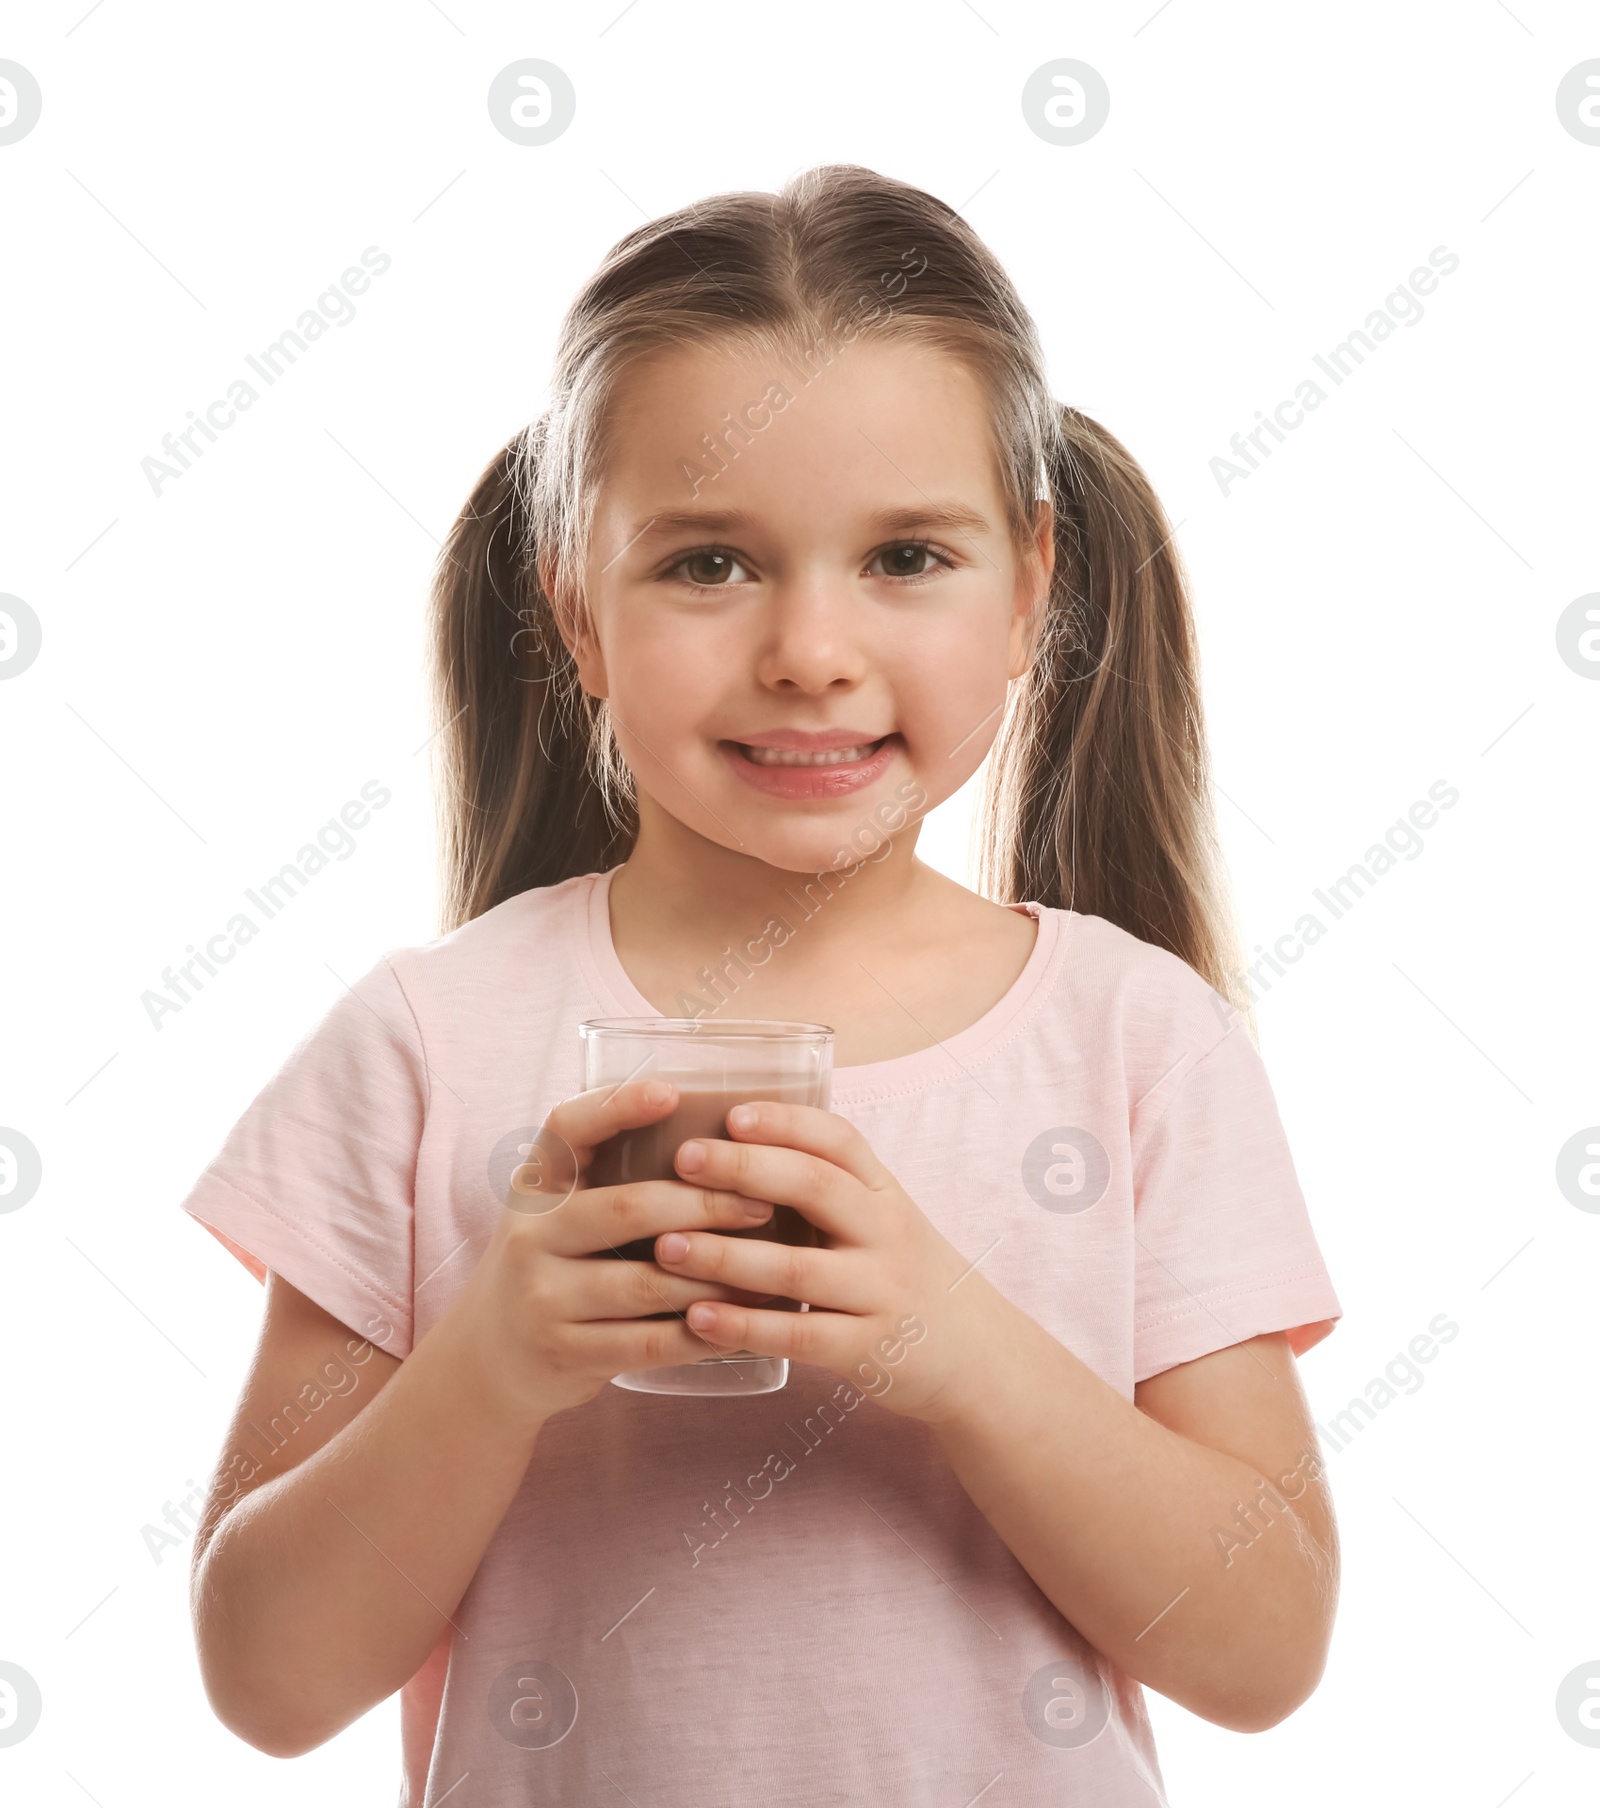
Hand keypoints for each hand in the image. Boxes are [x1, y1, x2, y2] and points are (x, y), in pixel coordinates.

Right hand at [446, 1079, 778, 1425]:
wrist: (489, 1359)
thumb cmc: (550, 1266)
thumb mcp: (555, 1212)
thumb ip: (607, 1178)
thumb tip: (717, 1138)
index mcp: (535, 1187)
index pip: (565, 1129)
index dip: (616, 1106)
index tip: (672, 1092)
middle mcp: (531, 1236)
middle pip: (627, 1209)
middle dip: (704, 1204)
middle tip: (762, 1202)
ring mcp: (544, 1298)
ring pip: (647, 1282)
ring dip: (716, 1275)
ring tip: (769, 1266)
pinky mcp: (565, 1353)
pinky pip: (648, 1343)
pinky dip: (701, 1333)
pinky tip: (740, 1323)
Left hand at [654, 1101, 1014, 1422]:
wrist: (976, 1358)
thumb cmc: (902, 1276)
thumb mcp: (882, 1220)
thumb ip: (826, 1189)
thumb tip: (734, 1146)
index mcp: (885, 1192)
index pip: (839, 1140)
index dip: (786, 1122)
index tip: (731, 1113)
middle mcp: (888, 1233)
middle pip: (816, 1188)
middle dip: (745, 1169)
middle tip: (684, 1160)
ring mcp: (881, 1291)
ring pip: (799, 1267)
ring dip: (727, 1256)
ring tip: (667, 1246)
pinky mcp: (868, 1349)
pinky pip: (801, 1335)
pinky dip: (746, 1326)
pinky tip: (697, 1318)